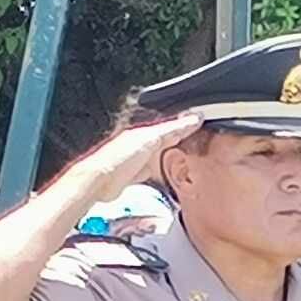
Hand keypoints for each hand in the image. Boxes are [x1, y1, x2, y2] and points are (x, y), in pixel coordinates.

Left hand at [67, 116, 201, 204]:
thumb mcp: (149, 140)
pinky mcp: (134, 176)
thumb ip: (170, 130)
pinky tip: (166, 174)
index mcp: (143, 133)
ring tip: (185, 155)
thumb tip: (191, 119)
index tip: (200, 120)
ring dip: (171, 154)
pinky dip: (162, 170)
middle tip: (195, 137)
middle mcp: (139, 144)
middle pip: (165, 139)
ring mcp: (136, 160)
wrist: (100, 181)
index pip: (170, 127)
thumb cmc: (118, 159)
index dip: (186, 124)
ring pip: (159, 154)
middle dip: (179, 138)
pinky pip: (153, 169)